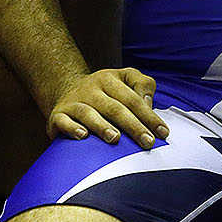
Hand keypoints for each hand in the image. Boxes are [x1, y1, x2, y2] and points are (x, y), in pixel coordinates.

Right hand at [48, 68, 169, 149]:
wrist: (67, 90)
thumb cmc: (106, 91)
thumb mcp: (125, 79)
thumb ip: (143, 85)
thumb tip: (148, 103)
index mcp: (109, 79)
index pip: (133, 99)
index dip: (149, 116)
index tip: (163, 133)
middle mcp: (90, 88)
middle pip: (114, 108)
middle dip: (133, 126)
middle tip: (148, 142)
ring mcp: (74, 101)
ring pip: (88, 113)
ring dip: (102, 126)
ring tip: (115, 138)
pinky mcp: (58, 115)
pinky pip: (63, 121)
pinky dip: (72, 128)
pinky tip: (83, 136)